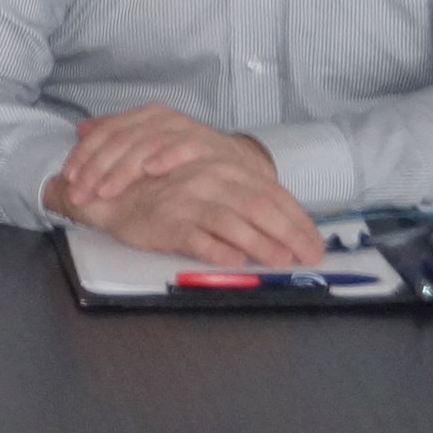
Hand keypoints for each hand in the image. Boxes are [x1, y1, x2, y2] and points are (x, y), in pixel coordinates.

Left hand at [47, 103, 253, 214]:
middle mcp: (164, 118)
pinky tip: (150, 170)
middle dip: (96, 167)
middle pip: (121, 138)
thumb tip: (80, 129)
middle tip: (80, 192)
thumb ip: (115, 136)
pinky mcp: (209, 144)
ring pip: (146, 143)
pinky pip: (185, 146)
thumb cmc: (186, 160)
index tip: (69, 178)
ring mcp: (186, 129)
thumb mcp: (147, 146)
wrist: (238, 165)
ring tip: (104, 190)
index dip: (85, 154)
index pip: (107, 130)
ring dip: (123, 169)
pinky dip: (167, 156)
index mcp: (145, 116)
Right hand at [77, 151, 324, 268]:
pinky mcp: (168, 223)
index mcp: (226, 170)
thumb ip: (244, 200)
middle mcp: (211, 182)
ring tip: (281, 262)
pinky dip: (217, 251)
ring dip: (260, 244)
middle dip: (290, 234)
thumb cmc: (170, 190)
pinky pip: (196, 238)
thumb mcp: (210, 185)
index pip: (272, 194)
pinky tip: (235, 262)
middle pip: (259, 207)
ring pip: (232, 223)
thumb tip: (285, 230)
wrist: (116, 189)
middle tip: (310, 257)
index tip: (316, 244)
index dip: (298, 221)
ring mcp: (189, 202)